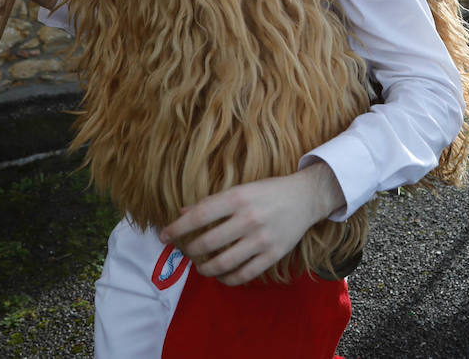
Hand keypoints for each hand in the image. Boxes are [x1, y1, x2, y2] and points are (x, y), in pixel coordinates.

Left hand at [160, 161, 345, 285]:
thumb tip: (183, 214)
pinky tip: (221, 275)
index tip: (163, 236)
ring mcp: (261, 239)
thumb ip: (212, 203)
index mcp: (238, 198)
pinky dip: (227, 279)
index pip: (199, 216)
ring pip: (223, 263)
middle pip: (207, 243)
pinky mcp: (273, 255)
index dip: (177, 229)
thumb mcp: (241, 189)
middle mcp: (248, 219)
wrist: (306, 198)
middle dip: (189, 251)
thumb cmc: (268, 191)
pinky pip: (244, 274)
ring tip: (200, 266)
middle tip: (185, 252)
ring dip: (205, 268)